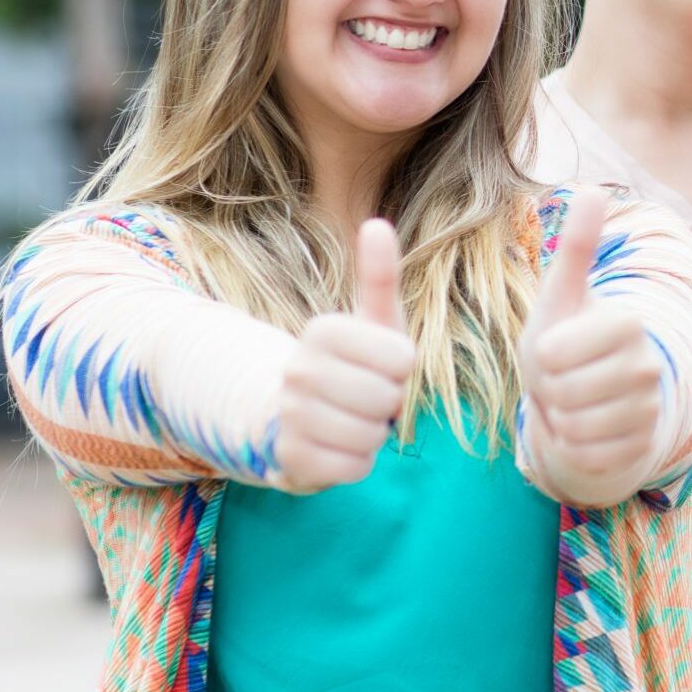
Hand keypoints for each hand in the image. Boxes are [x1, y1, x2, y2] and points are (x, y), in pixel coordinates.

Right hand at [274, 218, 410, 491]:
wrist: (297, 414)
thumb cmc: (353, 363)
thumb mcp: (374, 320)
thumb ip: (380, 275)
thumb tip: (376, 224)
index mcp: (322, 330)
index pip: (402, 360)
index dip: (401, 369)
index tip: (380, 366)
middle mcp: (297, 370)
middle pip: (387, 399)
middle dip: (389, 403)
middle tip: (368, 397)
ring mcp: (289, 415)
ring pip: (371, 435)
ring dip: (373, 433)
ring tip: (354, 419)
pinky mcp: (289, 457)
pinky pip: (354, 467)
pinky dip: (357, 462)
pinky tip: (339, 446)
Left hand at [520, 192, 661, 501]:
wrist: (589, 399)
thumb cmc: (567, 342)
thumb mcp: (561, 298)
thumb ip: (578, 248)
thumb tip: (592, 187)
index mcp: (628, 323)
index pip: (557, 353)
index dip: (544, 356)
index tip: (558, 349)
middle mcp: (649, 365)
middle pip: (565, 392)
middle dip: (549, 391)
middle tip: (563, 380)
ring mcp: (650, 409)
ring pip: (576, 426)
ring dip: (560, 420)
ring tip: (573, 404)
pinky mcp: (643, 447)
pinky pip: (588, 455)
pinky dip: (574, 448)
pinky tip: (585, 431)